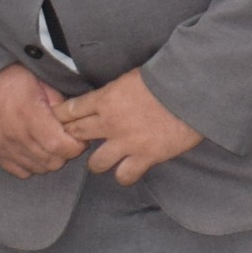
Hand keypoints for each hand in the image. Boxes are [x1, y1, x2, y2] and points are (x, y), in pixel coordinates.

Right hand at [0, 64, 86, 176]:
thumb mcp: (38, 80)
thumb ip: (58, 101)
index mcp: (29, 116)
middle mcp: (15, 137)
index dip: (76, 146)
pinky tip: (34, 150)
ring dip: (49, 159)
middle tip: (67, 138)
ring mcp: (3, 148)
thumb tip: (72, 119)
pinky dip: (31, 165)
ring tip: (50, 143)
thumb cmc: (7, 77)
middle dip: (66, 152)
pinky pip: (19, 171)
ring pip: (37, 168)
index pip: (60, 146)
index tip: (80, 137)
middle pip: (52, 161)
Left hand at [54, 69, 204, 183]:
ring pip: (95, 163)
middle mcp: (110, 123)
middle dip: (71, 139)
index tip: (58, 121)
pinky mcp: (145, 157)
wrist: (192, 92)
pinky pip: (124, 176)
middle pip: (77, 135)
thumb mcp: (133, 77)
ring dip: (97, 162)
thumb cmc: (167, 77)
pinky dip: (124, 175)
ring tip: (103, 160)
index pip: (71, 110)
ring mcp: (127, 143)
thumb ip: (116, 90)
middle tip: (74, 142)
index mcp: (107, 98)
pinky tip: (127, 171)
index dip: (62, 117)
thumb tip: (110, 95)